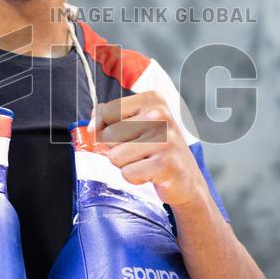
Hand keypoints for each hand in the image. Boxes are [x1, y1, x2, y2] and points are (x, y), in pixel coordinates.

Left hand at [90, 92, 205, 207]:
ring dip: (126, 164)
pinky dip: (135, 178)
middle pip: (109, 136)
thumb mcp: (136, 123)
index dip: (106, 128)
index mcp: (152, 99)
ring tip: (145, 161)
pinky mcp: (165, 164)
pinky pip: (127, 173)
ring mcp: (165, 139)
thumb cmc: (157, 149)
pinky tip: (151, 173)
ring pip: (115, 156)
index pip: (107, 112)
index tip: (124, 135)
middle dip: (118, 148)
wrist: (186, 179)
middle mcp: (160, 115)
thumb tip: (93, 127)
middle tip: (140, 151)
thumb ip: (109, 118)